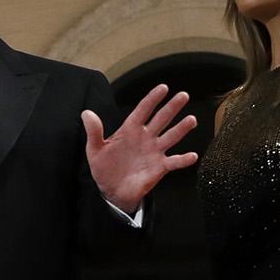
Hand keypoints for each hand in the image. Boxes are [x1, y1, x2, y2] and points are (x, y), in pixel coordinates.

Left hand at [83, 85, 198, 211]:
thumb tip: (86, 113)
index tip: (163, 88)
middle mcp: (146, 138)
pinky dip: (183, 160)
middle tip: (183, 95)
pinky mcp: (160, 167)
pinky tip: (192, 156)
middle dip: (172, 107)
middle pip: (161, 119)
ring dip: (181, 128)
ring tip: (191, 119)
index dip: (152, 99)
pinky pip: (174, 162)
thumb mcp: (94, 150)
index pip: (143, 110)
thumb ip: (94, 132)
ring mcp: (154, 151)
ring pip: (171, 137)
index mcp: (130, 130)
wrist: (112, 191)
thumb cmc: (104, 168)